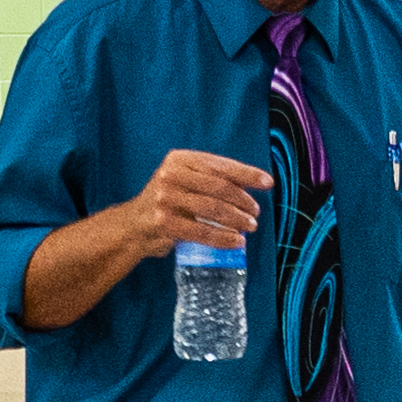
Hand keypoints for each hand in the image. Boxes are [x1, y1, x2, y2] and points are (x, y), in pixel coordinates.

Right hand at [127, 147, 273, 254]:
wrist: (134, 227)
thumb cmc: (168, 203)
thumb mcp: (185, 182)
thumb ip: (211, 179)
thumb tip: (251, 183)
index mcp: (179, 159)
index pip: (219, 164)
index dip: (246, 173)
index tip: (268, 182)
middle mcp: (171, 174)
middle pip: (218, 186)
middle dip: (243, 200)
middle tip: (256, 212)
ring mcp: (165, 197)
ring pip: (212, 208)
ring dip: (237, 219)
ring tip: (250, 226)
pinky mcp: (163, 222)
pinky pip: (201, 230)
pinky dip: (223, 237)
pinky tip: (237, 241)